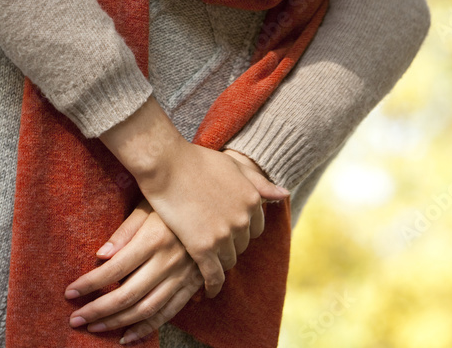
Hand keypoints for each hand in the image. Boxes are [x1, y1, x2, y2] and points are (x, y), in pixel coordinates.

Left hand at [66, 200, 202, 342]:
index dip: (90, 283)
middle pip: (127, 295)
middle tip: (76, 319)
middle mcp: (168, 261)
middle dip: (97, 310)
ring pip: (145, 309)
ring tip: (95, 328)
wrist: (215, 207)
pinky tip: (127, 336)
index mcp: (154, 238)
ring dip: (117, 323)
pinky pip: (168, 313)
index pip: (114, 268)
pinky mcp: (192, 285)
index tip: (70, 291)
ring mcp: (182, 276)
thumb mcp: (148, 204)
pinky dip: (146, 328)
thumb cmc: (174, 200)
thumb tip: (100, 255)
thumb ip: (125, 231)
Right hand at [100, 98, 288, 296]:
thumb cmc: (197, 161)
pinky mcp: (203, 248)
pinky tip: (207, 291)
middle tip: (213, 240)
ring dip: (219, 261)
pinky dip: (212, 286)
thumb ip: (259, 183)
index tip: (228, 229)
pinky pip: (214, 276)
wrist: (166, 164)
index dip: (242, 229)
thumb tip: (285, 194)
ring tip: (206, 259)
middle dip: (230, 244)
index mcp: (252, 199)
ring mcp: (224, 235)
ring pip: (229, 261)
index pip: (256, 228)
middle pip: (242, 245)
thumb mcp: (233, 166)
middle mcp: (243, 219)